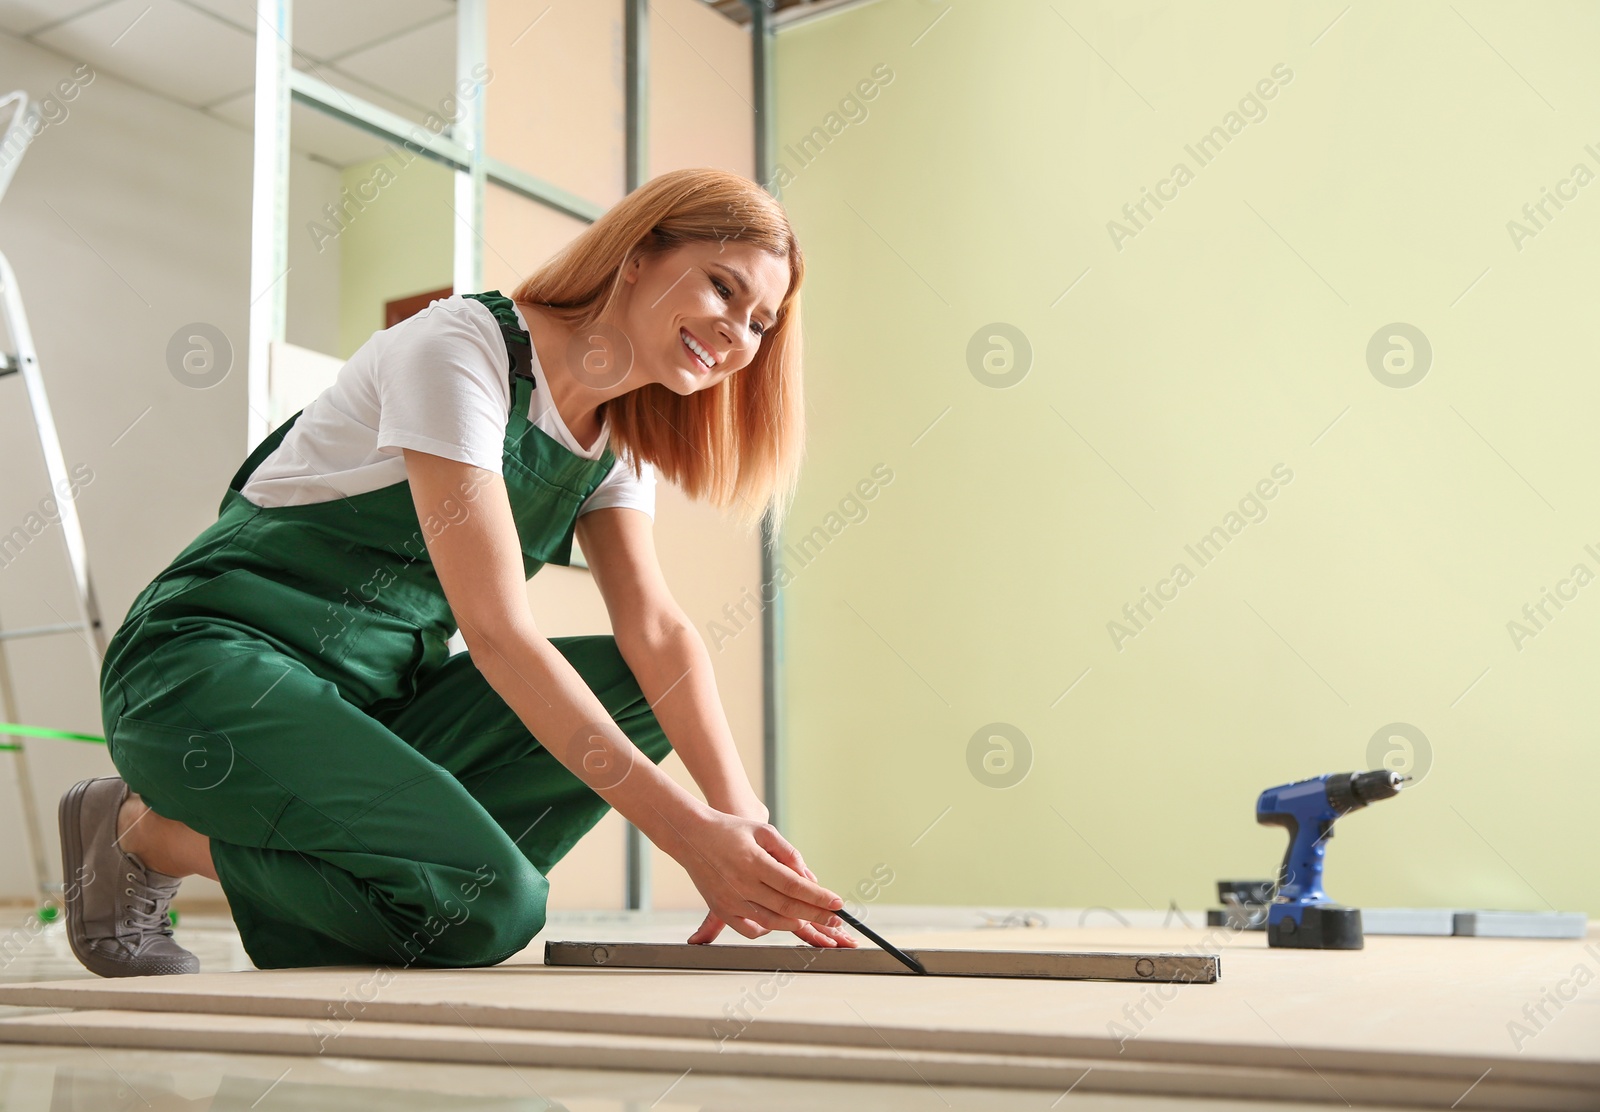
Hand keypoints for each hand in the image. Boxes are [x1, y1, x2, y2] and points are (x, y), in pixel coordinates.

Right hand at [679, 813, 858, 949]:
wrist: (691, 836)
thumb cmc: (730, 830)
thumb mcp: (762, 831)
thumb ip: (788, 852)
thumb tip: (807, 876)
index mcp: (753, 862)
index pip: (794, 885)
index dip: (818, 897)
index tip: (837, 903)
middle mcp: (741, 884)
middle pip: (787, 906)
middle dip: (816, 915)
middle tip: (836, 920)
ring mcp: (730, 900)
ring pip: (771, 921)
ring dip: (796, 923)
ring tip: (813, 921)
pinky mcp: (721, 910)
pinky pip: (750, 929)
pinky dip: (769, 929)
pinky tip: (782, 922)